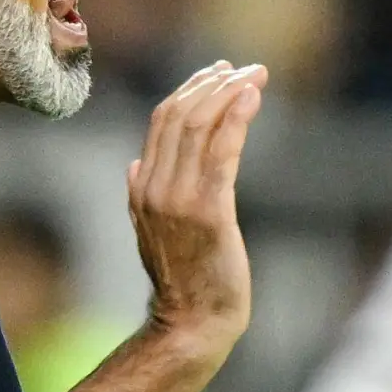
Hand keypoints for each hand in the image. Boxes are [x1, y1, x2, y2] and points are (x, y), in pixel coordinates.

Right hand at [128, 60, 268, 352]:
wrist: (191, 323)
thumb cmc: (182, 280)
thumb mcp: (150, 232)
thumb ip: (141, 194)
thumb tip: (136, 163)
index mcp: (142, 187)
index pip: (163, 121)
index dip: (191, 89)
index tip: (219, 73)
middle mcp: (155, 187)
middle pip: (180, 115)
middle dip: (213, 84)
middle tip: (245, 68)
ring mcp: (178, 199)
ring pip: (200, 126)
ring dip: (229, 93)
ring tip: (255, 75)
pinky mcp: (208, 212)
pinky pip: (221, 151)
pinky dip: (237, 117)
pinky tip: (253, 96)